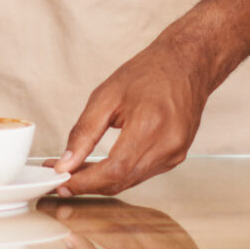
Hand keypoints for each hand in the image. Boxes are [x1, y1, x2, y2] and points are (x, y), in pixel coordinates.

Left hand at [51, 31, 221, 196]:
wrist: (187, 64)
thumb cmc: (149, 72)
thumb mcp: (106, 95)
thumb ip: (84, 132)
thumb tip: (66, 163)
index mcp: (150, 125)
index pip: (114, 170)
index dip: (86, 182)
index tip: (63, 183)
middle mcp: (168, 144)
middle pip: (122, 180)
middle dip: (90, 184)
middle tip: (63, 179)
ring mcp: (176, 153)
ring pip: (131, 181)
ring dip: (103, 181)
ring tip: (78, 171)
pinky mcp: (177, 156)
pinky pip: (143, 173)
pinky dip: (121, 173)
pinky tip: (105, 166)